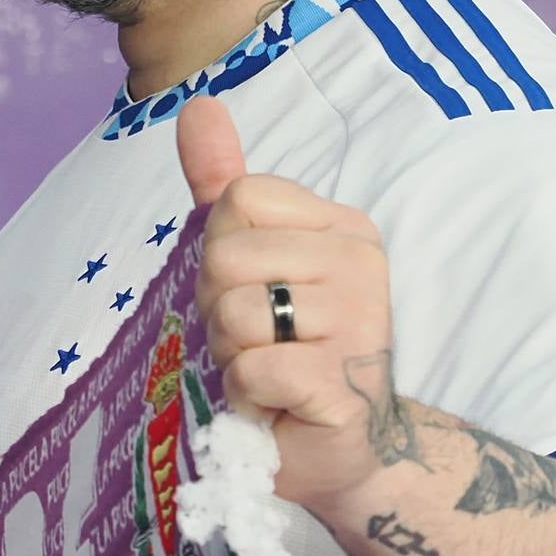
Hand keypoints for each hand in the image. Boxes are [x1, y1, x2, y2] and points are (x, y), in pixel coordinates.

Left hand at [178, 98, 403, 511]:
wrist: (343, 450)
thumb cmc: (292, 351)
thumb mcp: (254, 258)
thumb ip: (223, 183)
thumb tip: (195, 106)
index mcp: (344, 225)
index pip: (239, 199)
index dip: (222, 251)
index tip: (254, 291)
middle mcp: (361, 263)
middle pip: (226, 256)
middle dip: (219, 309)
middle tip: (260, 342)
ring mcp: (359, 322)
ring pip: (233, 313)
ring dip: (233, 355)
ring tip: (269, 371)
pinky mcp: (342, 383)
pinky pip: (251, 369)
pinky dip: (248, 395)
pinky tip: (279, 404)